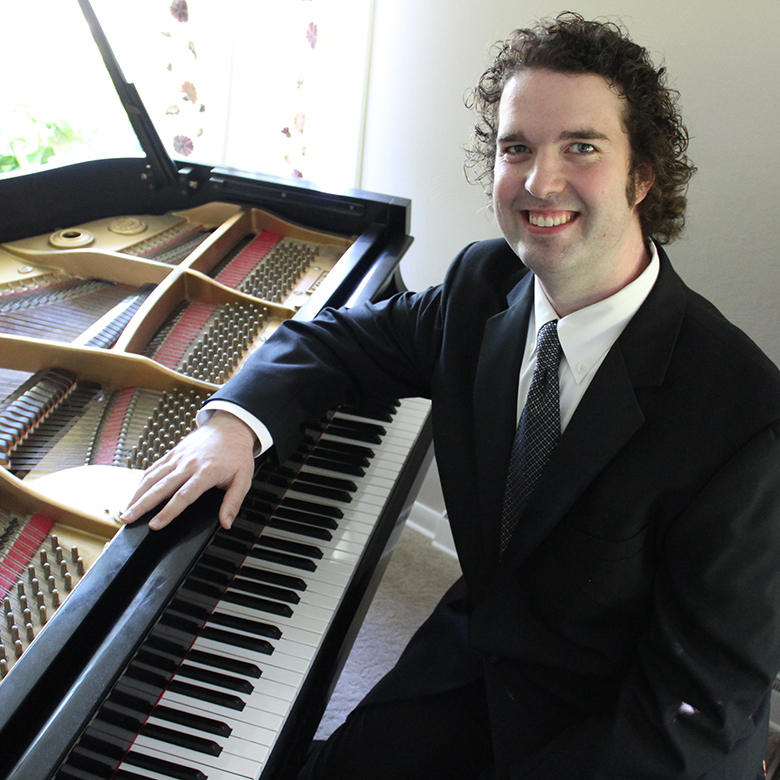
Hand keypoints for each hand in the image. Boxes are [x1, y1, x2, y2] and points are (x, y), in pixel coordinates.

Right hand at [120, 410, 257, 530]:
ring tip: (125, 510)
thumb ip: (233, 502)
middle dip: (142, 504)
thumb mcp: (243, 479)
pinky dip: (142, 481)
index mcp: (206, 472)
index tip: (154, 525)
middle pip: (161, 487)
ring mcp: (178, 457)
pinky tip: (134, 493)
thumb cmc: (236, 453)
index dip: (167, 512)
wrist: (231, 427)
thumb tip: (226, 523)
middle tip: (126, 518)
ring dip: (137, 494)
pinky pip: (154, 467)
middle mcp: (188, 464)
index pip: (183, 496)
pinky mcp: (172, 452)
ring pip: (152, 477)